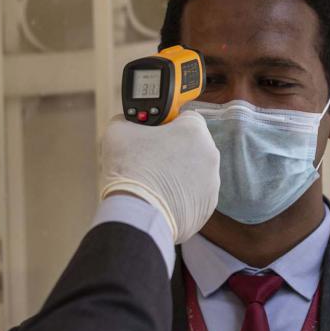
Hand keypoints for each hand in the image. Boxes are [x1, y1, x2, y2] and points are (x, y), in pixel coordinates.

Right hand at [100, 111, 219, 243]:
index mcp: (194, 131)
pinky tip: (159, 198)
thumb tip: (126, 122)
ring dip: (176, 174)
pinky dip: (179, 196)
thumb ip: (127, 120)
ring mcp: (211, 183)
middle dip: (173, 150)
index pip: (186, 117)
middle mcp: (210, 155)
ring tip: (152, 182)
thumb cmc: (131, 169)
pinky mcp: (207, 206)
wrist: (137, 213)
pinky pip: (193, 195)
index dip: (167, 123)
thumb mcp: (119, 131)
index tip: (153, 132)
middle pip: (191, 145)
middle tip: (150, 158)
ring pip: (193, 172)